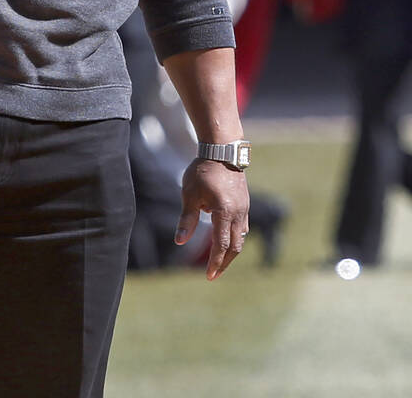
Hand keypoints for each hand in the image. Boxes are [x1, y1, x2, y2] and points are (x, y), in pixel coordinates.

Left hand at [175, 159, 249, 279]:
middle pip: (235, 247)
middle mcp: (239, 213)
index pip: (221, 245)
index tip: (209, 276)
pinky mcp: (245, 203)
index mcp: (225, 212)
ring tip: (219, 261)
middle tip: (214, 274)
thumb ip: (187, 219)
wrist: (222, 149)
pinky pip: (243, 227)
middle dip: (224, 262)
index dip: (215, 263)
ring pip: (241, 238)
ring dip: (230, 251)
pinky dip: (235, 238)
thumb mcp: (190, 193)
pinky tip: (226, 239)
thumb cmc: (203, 170)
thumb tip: (179, 241)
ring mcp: (244, 208)